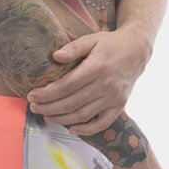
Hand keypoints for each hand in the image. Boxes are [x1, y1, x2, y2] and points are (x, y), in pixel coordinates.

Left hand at [27, 26, 150, 135]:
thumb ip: (73, 48)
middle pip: (72, 102)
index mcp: (96, 67)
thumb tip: (55, 57)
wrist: (136, 50)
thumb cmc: (110, 43)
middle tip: (34, 107)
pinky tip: (72, 129)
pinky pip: (102, 123)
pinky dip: (87, 129)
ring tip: (46, 116)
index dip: (47, 93)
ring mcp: (114, 98)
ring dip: (62, 119)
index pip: (66, 86)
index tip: (32, 95)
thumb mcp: (91, 39)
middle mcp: (106, 85)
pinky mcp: (120, 105)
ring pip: (83, 115)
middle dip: (49, 107)